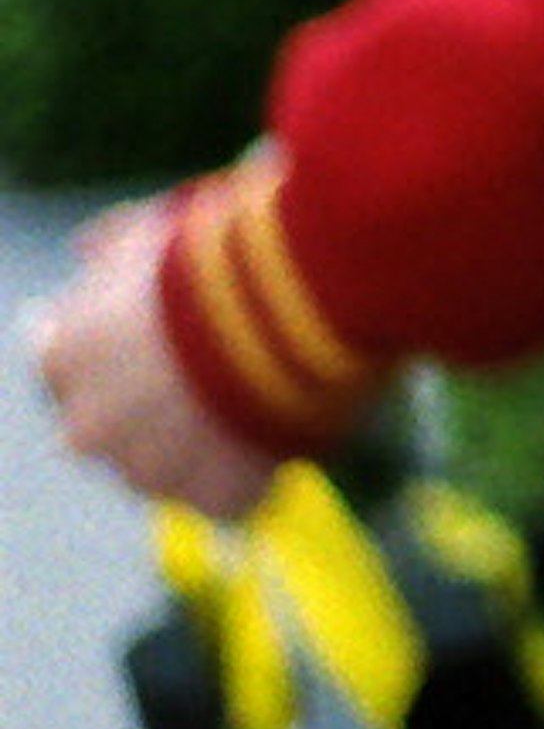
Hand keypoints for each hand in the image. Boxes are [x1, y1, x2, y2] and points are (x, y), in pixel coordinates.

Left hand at [28, 198, 276, 514]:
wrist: (294, 295)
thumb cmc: (217, 253)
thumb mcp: (150, 231)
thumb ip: (109, 250)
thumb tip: (87, 252)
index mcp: (63, 357)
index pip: (65, 366)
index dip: (112, 349)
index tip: (150, 335)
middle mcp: (88, 426)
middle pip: (111, 427)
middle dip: (148, 406)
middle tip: (206, 368)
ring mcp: (151, 471)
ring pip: (166, 468)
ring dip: (198, 444)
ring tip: (252, 396)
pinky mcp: (215, 498)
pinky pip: (227, 495)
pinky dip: (249, 472)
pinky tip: (275, 428)